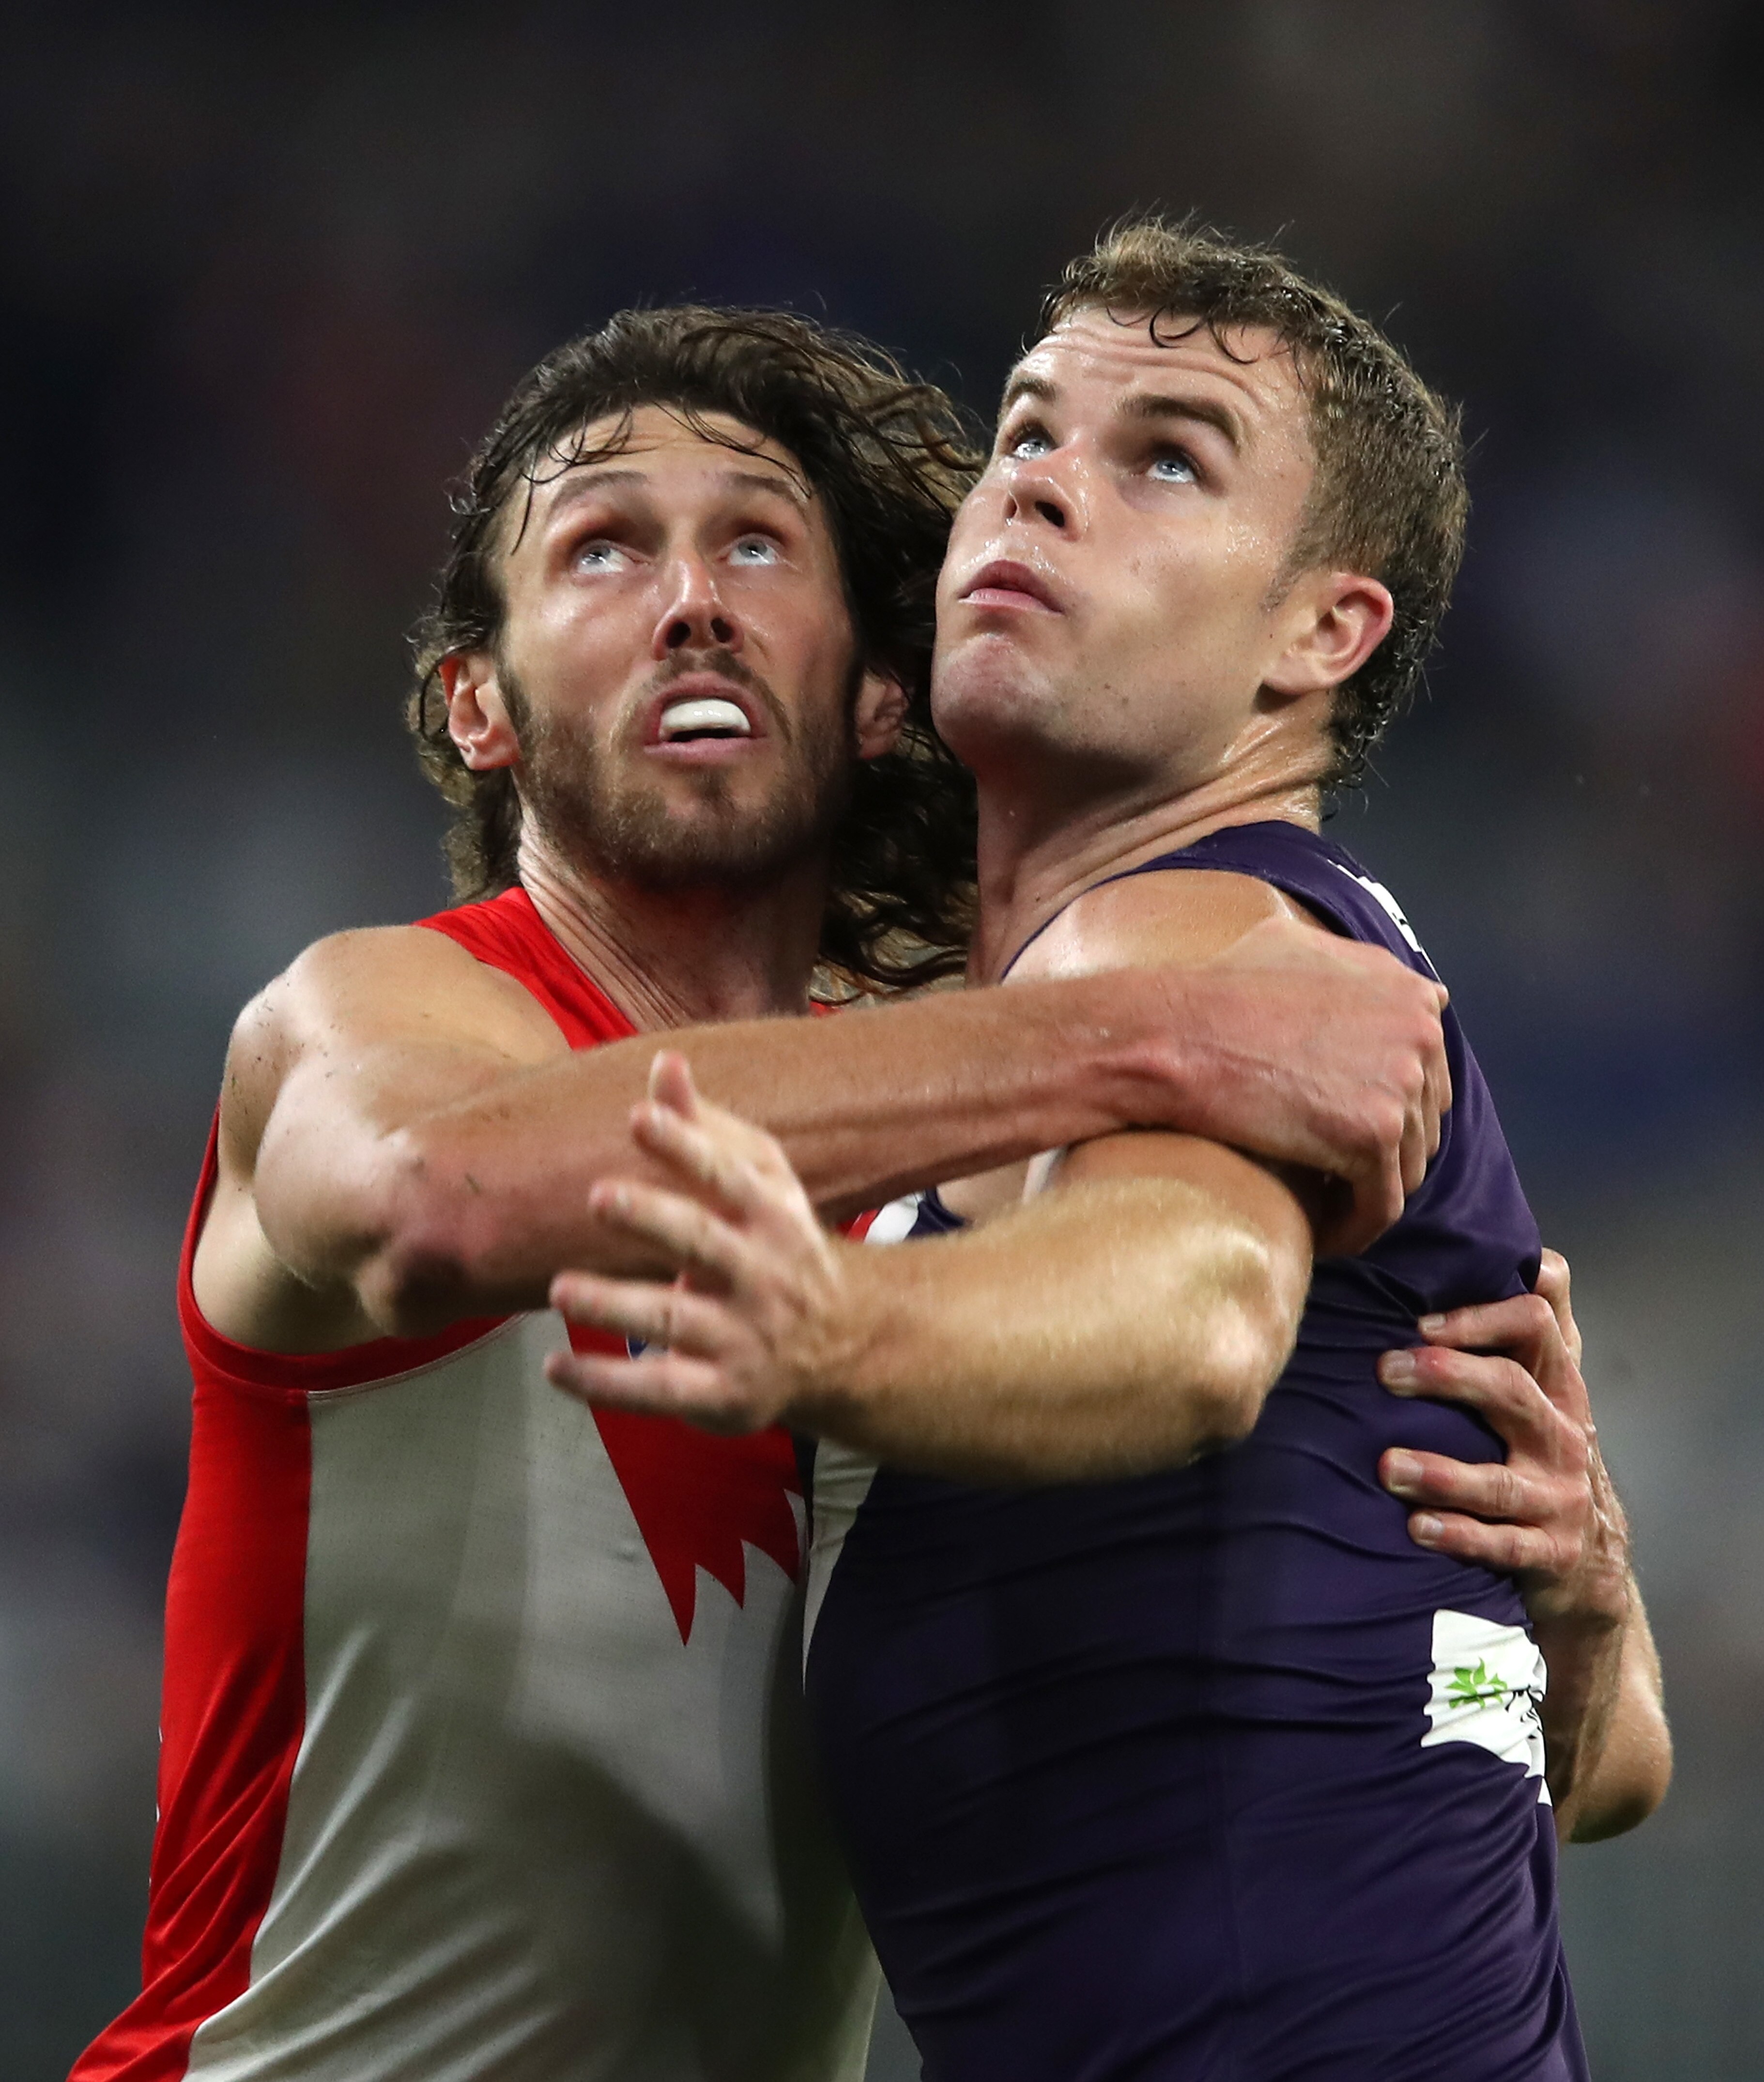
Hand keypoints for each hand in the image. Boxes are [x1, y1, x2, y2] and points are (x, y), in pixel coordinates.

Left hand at [544, 1051, 853, 1433]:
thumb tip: (664, 1063)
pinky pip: (659, 1392)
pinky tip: (556, 1369)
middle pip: (703, 1243)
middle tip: (598, 1196)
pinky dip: (605, 1384)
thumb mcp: (759, 1183)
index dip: (686, 1145)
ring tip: (561, 1288)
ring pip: (673, 1321)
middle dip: (653, 1219)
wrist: (842, 1343)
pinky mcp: (723, 1394)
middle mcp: (761, 1275)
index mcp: (770, 1215)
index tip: (640, 1117)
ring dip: (615, 1305)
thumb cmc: (777, 1245)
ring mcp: (742, 1338)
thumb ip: (706, 1128)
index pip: (727, 1175)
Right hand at [1179, 916, 1450, 1255]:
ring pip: (1404, 1166)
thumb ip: (1361, 970)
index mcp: (1407, 992)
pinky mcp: (1373, 1136)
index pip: (1427, 1068)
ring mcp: (1401, 1085)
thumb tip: (1412, 993)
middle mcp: (1419, 1033)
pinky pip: (1380, 1206)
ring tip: (1323, 1205)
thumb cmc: (1218, 990)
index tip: (1345, 1123)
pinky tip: (1322, 1236)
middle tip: (1331, 1169)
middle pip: (1422, 1119)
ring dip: (1366, 1191)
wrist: (1174, 1035)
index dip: (1387, 1101)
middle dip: (1383, 1147)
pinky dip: (1354, 1227)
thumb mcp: (1297, 948)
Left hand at [1376, 1260, 1628, 1629]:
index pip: (1536, 1325)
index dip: (1480, 1317)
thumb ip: (1526, 1322)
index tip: (1419, 1322)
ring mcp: (1558, 1496)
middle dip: (1448, 1375)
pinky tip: (1417, 1527)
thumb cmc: (1542, 1449)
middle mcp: (1562, 1433)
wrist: (1592, 1559)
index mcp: (1556, 1383)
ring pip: (1498, 1480)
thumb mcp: (1544, 1384)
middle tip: (1385, 1370)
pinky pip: (1503, 1546)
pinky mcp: (1548, 1551)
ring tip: (1387, 1466)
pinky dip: (1460, 1536)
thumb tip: (1510, 1247)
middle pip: (1510, 1390)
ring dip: (1441, 1472)